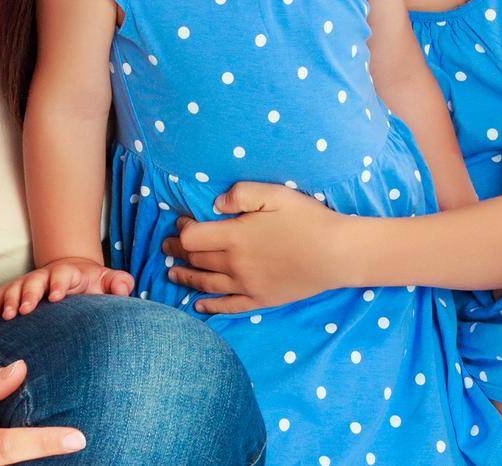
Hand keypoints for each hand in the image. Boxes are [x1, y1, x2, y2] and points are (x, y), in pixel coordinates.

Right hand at [0, 257, 133, 319]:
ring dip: (10, 300)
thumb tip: (124, 287)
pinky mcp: (15, 291)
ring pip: (15, 287)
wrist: (72, 276)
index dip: (59, 284)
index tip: (56, 297)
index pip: (64, 275)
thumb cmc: (91, 285)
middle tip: (26, 310)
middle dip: (30, 293)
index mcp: (69, 273)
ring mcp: (28, 282)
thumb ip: (118, 283)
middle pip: (35, 280)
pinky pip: (0, 294)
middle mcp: (46, 275)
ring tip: (6, 316)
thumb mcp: (106, 281)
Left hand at [161, 182, 347, 313]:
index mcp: (235, 237)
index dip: (183, 230)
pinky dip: (209, 307)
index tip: (182, 223)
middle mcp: (234, 264)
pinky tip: (199, 306)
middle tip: (166, 246)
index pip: (194, 237)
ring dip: (185, 278)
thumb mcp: (275, 194)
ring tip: (171, 273)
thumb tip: (215, 204)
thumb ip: (241, 194)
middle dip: (177, 252)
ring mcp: (246, 285)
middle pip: (196, 260)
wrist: (336, 254)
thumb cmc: (308, 219)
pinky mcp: (260, 300)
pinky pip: (227, 306)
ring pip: (206, 284)